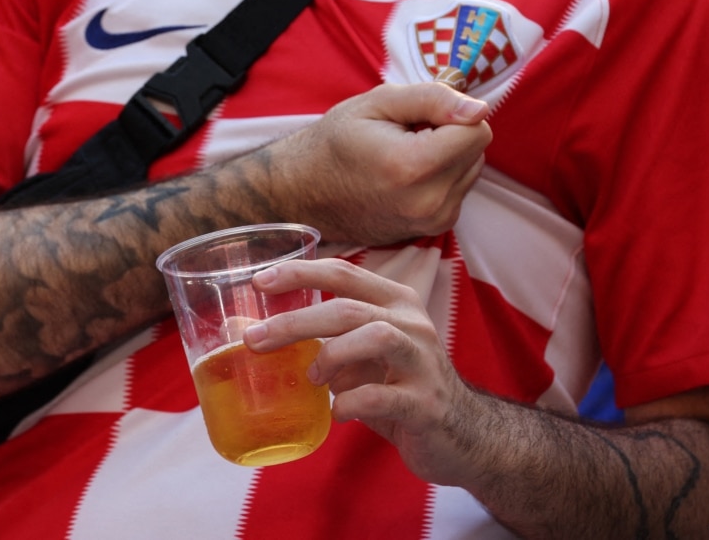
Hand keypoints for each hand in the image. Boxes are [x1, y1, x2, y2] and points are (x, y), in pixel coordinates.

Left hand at [244, 257, 480, 484]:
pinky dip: (350, 403)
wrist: (461, 434)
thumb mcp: (358, 358)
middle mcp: (412, 324)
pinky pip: (382, 396)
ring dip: (330, 355)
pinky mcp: (425, 403)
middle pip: (348, 307)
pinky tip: (337, 412)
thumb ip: (316, 341)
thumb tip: (248, 330)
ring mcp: (423, 362)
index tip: (259, 281)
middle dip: (295, 321)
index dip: (301, 273)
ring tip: (312, 378)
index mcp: (395, 303)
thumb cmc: (398, 387)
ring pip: (374, 336)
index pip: (344, 273)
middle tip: (256, 340)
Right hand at [263, 80, 491, 244]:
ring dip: (447, 156)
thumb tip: (479, 109)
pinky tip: (404, 176)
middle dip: (450, 135)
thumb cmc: (335, 142)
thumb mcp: (378, 103)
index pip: (478, 129)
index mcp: (413, 167)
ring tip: (402, 157)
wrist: (304, 193)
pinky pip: (459, 189)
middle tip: (404, 137)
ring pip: (472, 169)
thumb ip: (433, 99)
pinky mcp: (434, 229)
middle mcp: (429, 202)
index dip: (450, 114)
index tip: (416, 119)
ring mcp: (432, 221)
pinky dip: (441, 177)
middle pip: (477, 150)